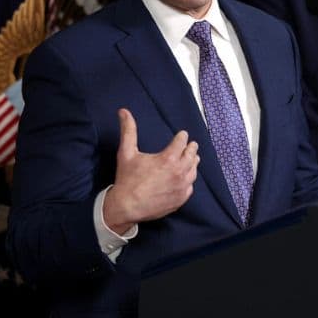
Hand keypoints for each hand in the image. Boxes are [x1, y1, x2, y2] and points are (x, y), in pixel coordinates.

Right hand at [103, 108, 199, 233]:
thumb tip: (123, 111)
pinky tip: (185, 177)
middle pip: (192, 154)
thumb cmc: (127, 179)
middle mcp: (179, 171)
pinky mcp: (181, 198)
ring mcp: (182, 186)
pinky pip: (190, 186)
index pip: (183, 141)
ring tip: (189, 159)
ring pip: (194, 170)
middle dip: (190, 148)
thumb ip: (128, 130)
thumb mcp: (126, 152)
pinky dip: (189, 180)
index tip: (182, 135)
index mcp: (169, 158)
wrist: (126, 206)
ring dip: (192, 163)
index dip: (182, 136)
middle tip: (190, 145)